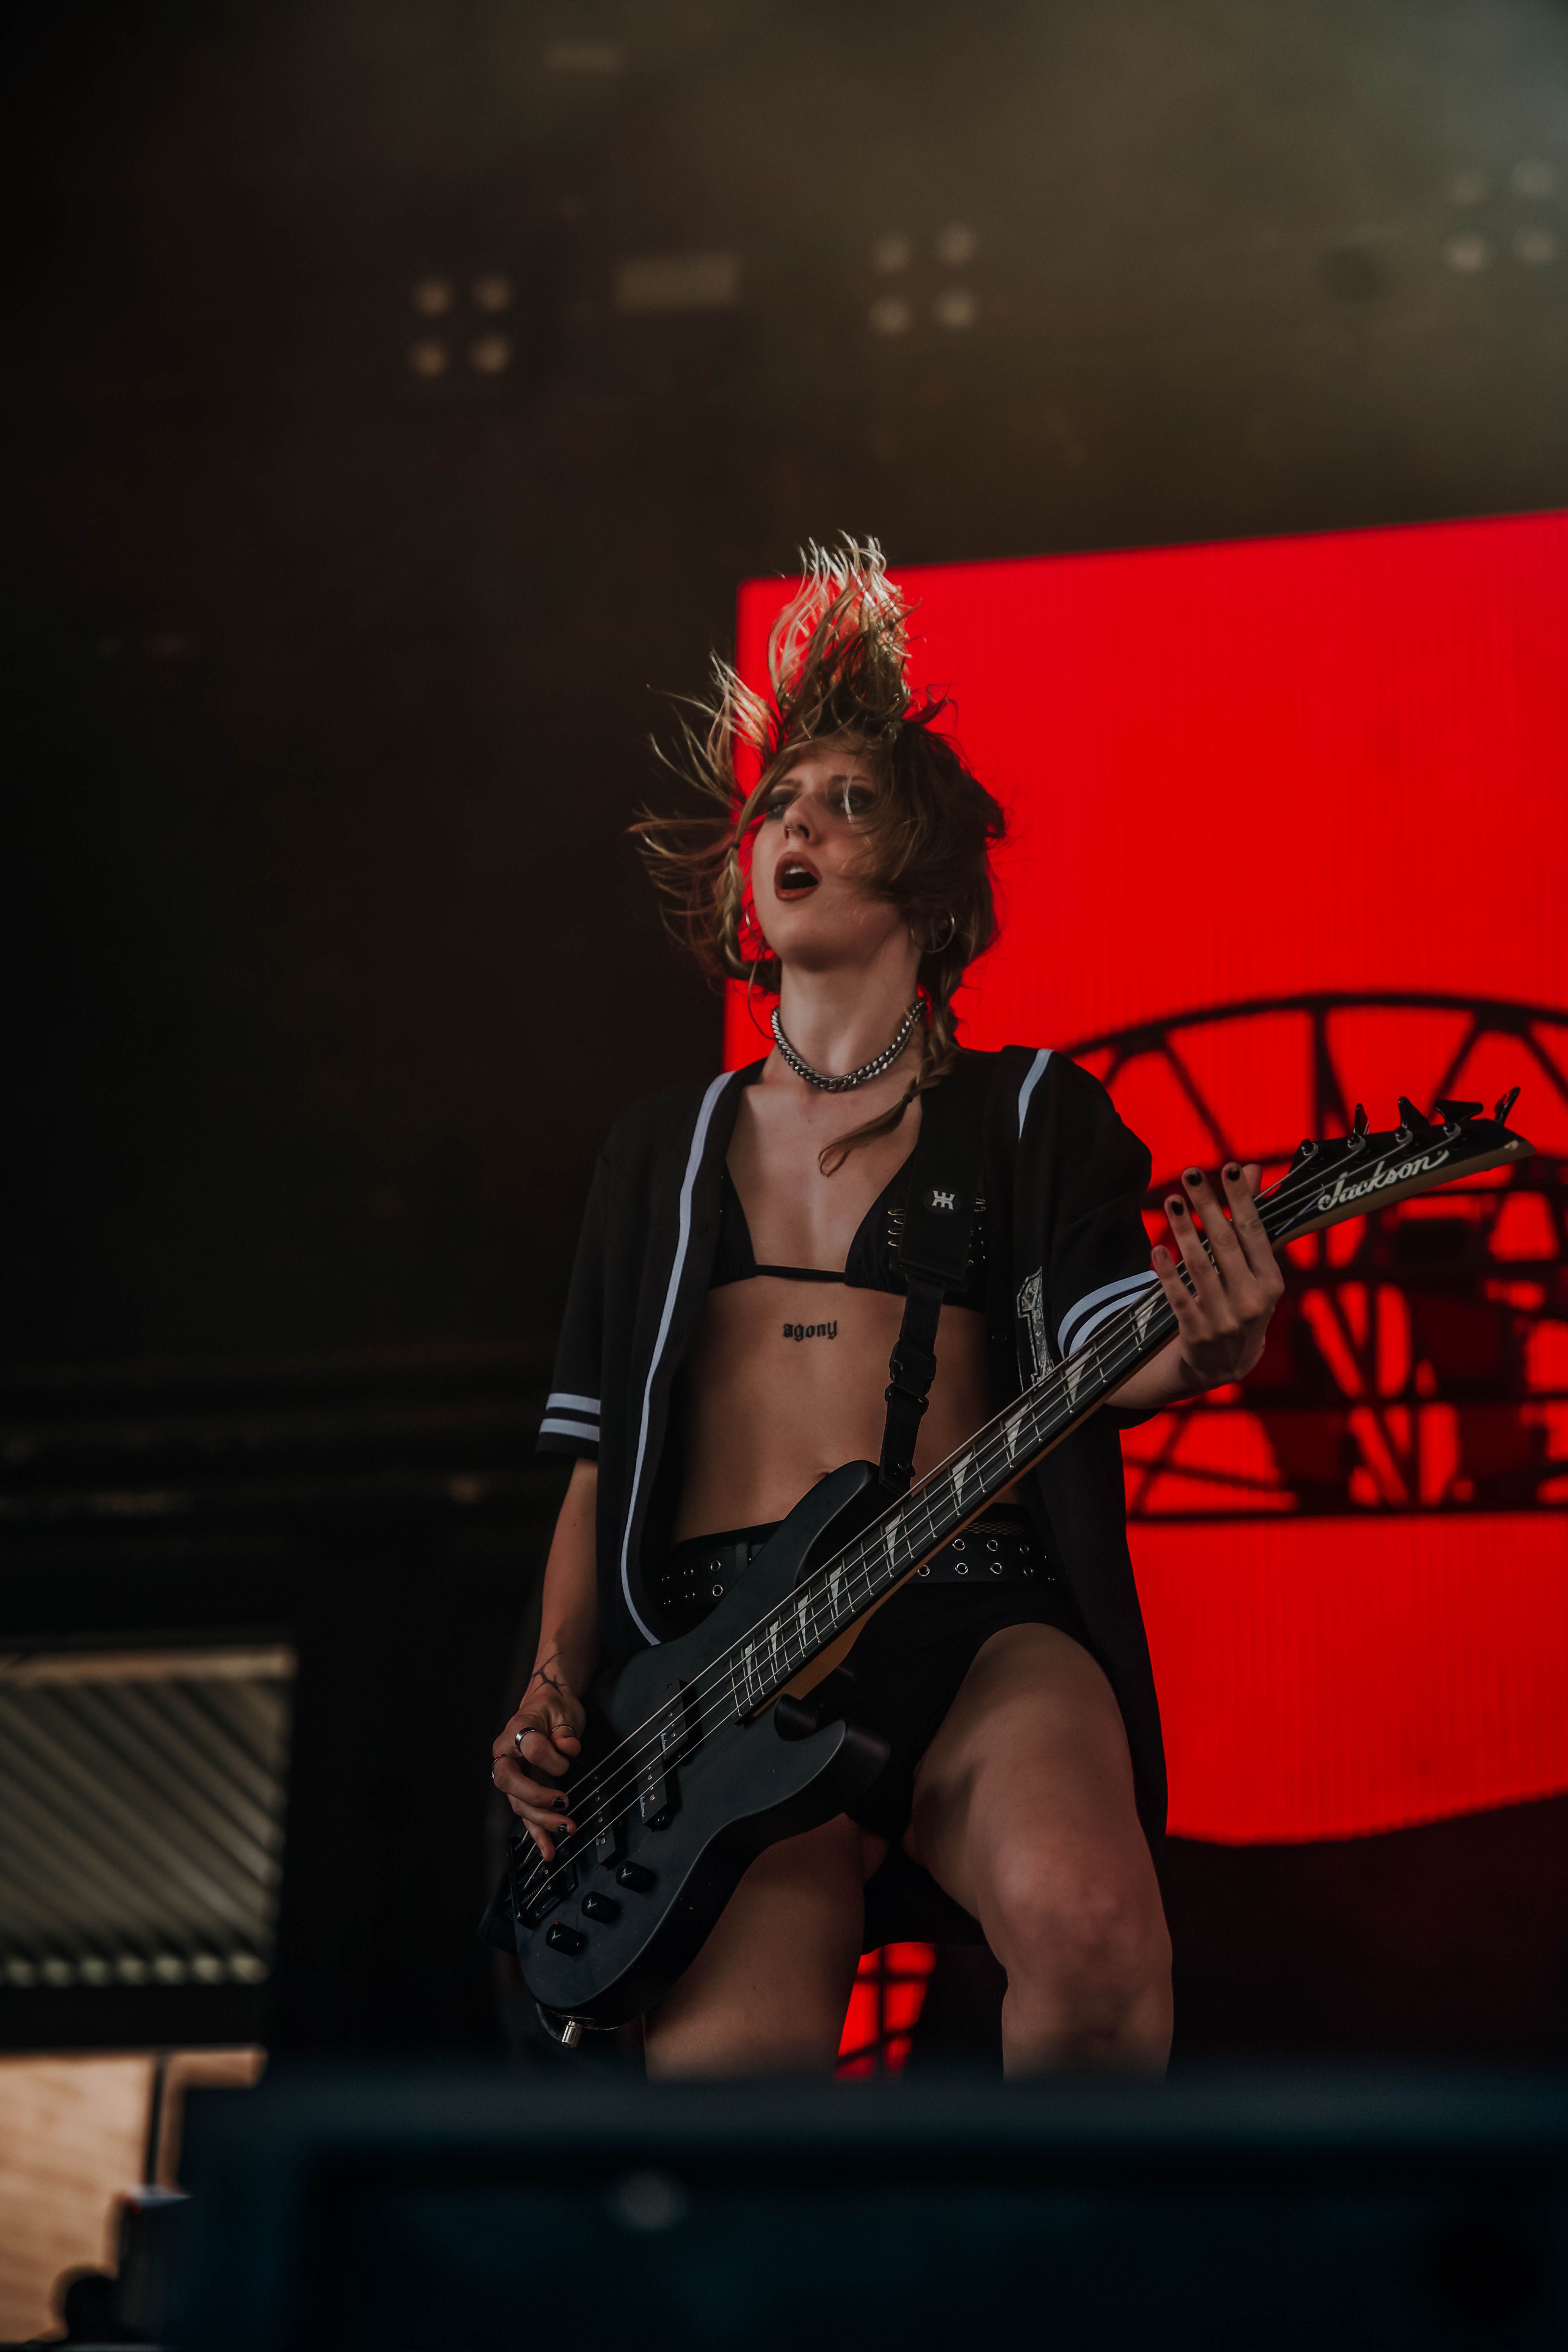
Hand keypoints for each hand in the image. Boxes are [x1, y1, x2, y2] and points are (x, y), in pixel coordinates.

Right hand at [491, 1661, 585, 1860]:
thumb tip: (569, 1747)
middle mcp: (507, 1754)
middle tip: (563, 1803)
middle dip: (536, 1797)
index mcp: (516, 1730)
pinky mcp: (523, 1789)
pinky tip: (548, 1850)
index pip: (529, 1748)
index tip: (570, 1752)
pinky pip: (526, 1814)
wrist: (547, 1705)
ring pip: (518, 1803)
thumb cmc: (554, 1707)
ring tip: (565, 1829)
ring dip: (541, 1821)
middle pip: (510, 1783)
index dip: (552, 1755)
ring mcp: (513, 1775)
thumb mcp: (564, 1711)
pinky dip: (537, 1833)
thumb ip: (565, 1730)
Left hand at [1151, 1162, 1282, 1391]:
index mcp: (1271, 1282)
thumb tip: (1253, 1170)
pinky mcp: (1196, 1333)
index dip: (1242, 1200)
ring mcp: (1224, 1319)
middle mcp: (1252, 1301)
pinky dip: (1167, 1273)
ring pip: (1200, 1267)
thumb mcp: (1256, 1272)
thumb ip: (1252, 1222)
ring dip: (1184, 1231)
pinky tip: (1157, 1248)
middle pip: (1226, 1244)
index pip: (1255, 1233)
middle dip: (1208, 1206)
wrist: (1225, 1365)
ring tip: (1172, 1201)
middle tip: (1190, 1175)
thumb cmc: (1242, 1307)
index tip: (1230, 1168)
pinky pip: (1179, 1298)